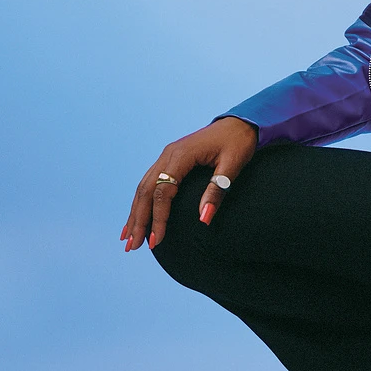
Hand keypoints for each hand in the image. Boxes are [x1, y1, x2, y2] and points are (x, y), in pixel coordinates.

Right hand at [122, 116, 257, 251]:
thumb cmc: (239, 143)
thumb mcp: (233, 166)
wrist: (240, 122)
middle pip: (146, 191)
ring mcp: (167, 156)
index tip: (156, 241)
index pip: (162, 191)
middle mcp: (168, 154)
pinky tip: (135, 217)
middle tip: (133, 247)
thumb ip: (217, 191)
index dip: (158, 217)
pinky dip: (141, 202)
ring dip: (135, 213)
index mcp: (181, 155)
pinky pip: (150, 182)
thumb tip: (203, 220)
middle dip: (138, 220)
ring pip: (143, 188)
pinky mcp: (169, 159)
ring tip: (129, 239)